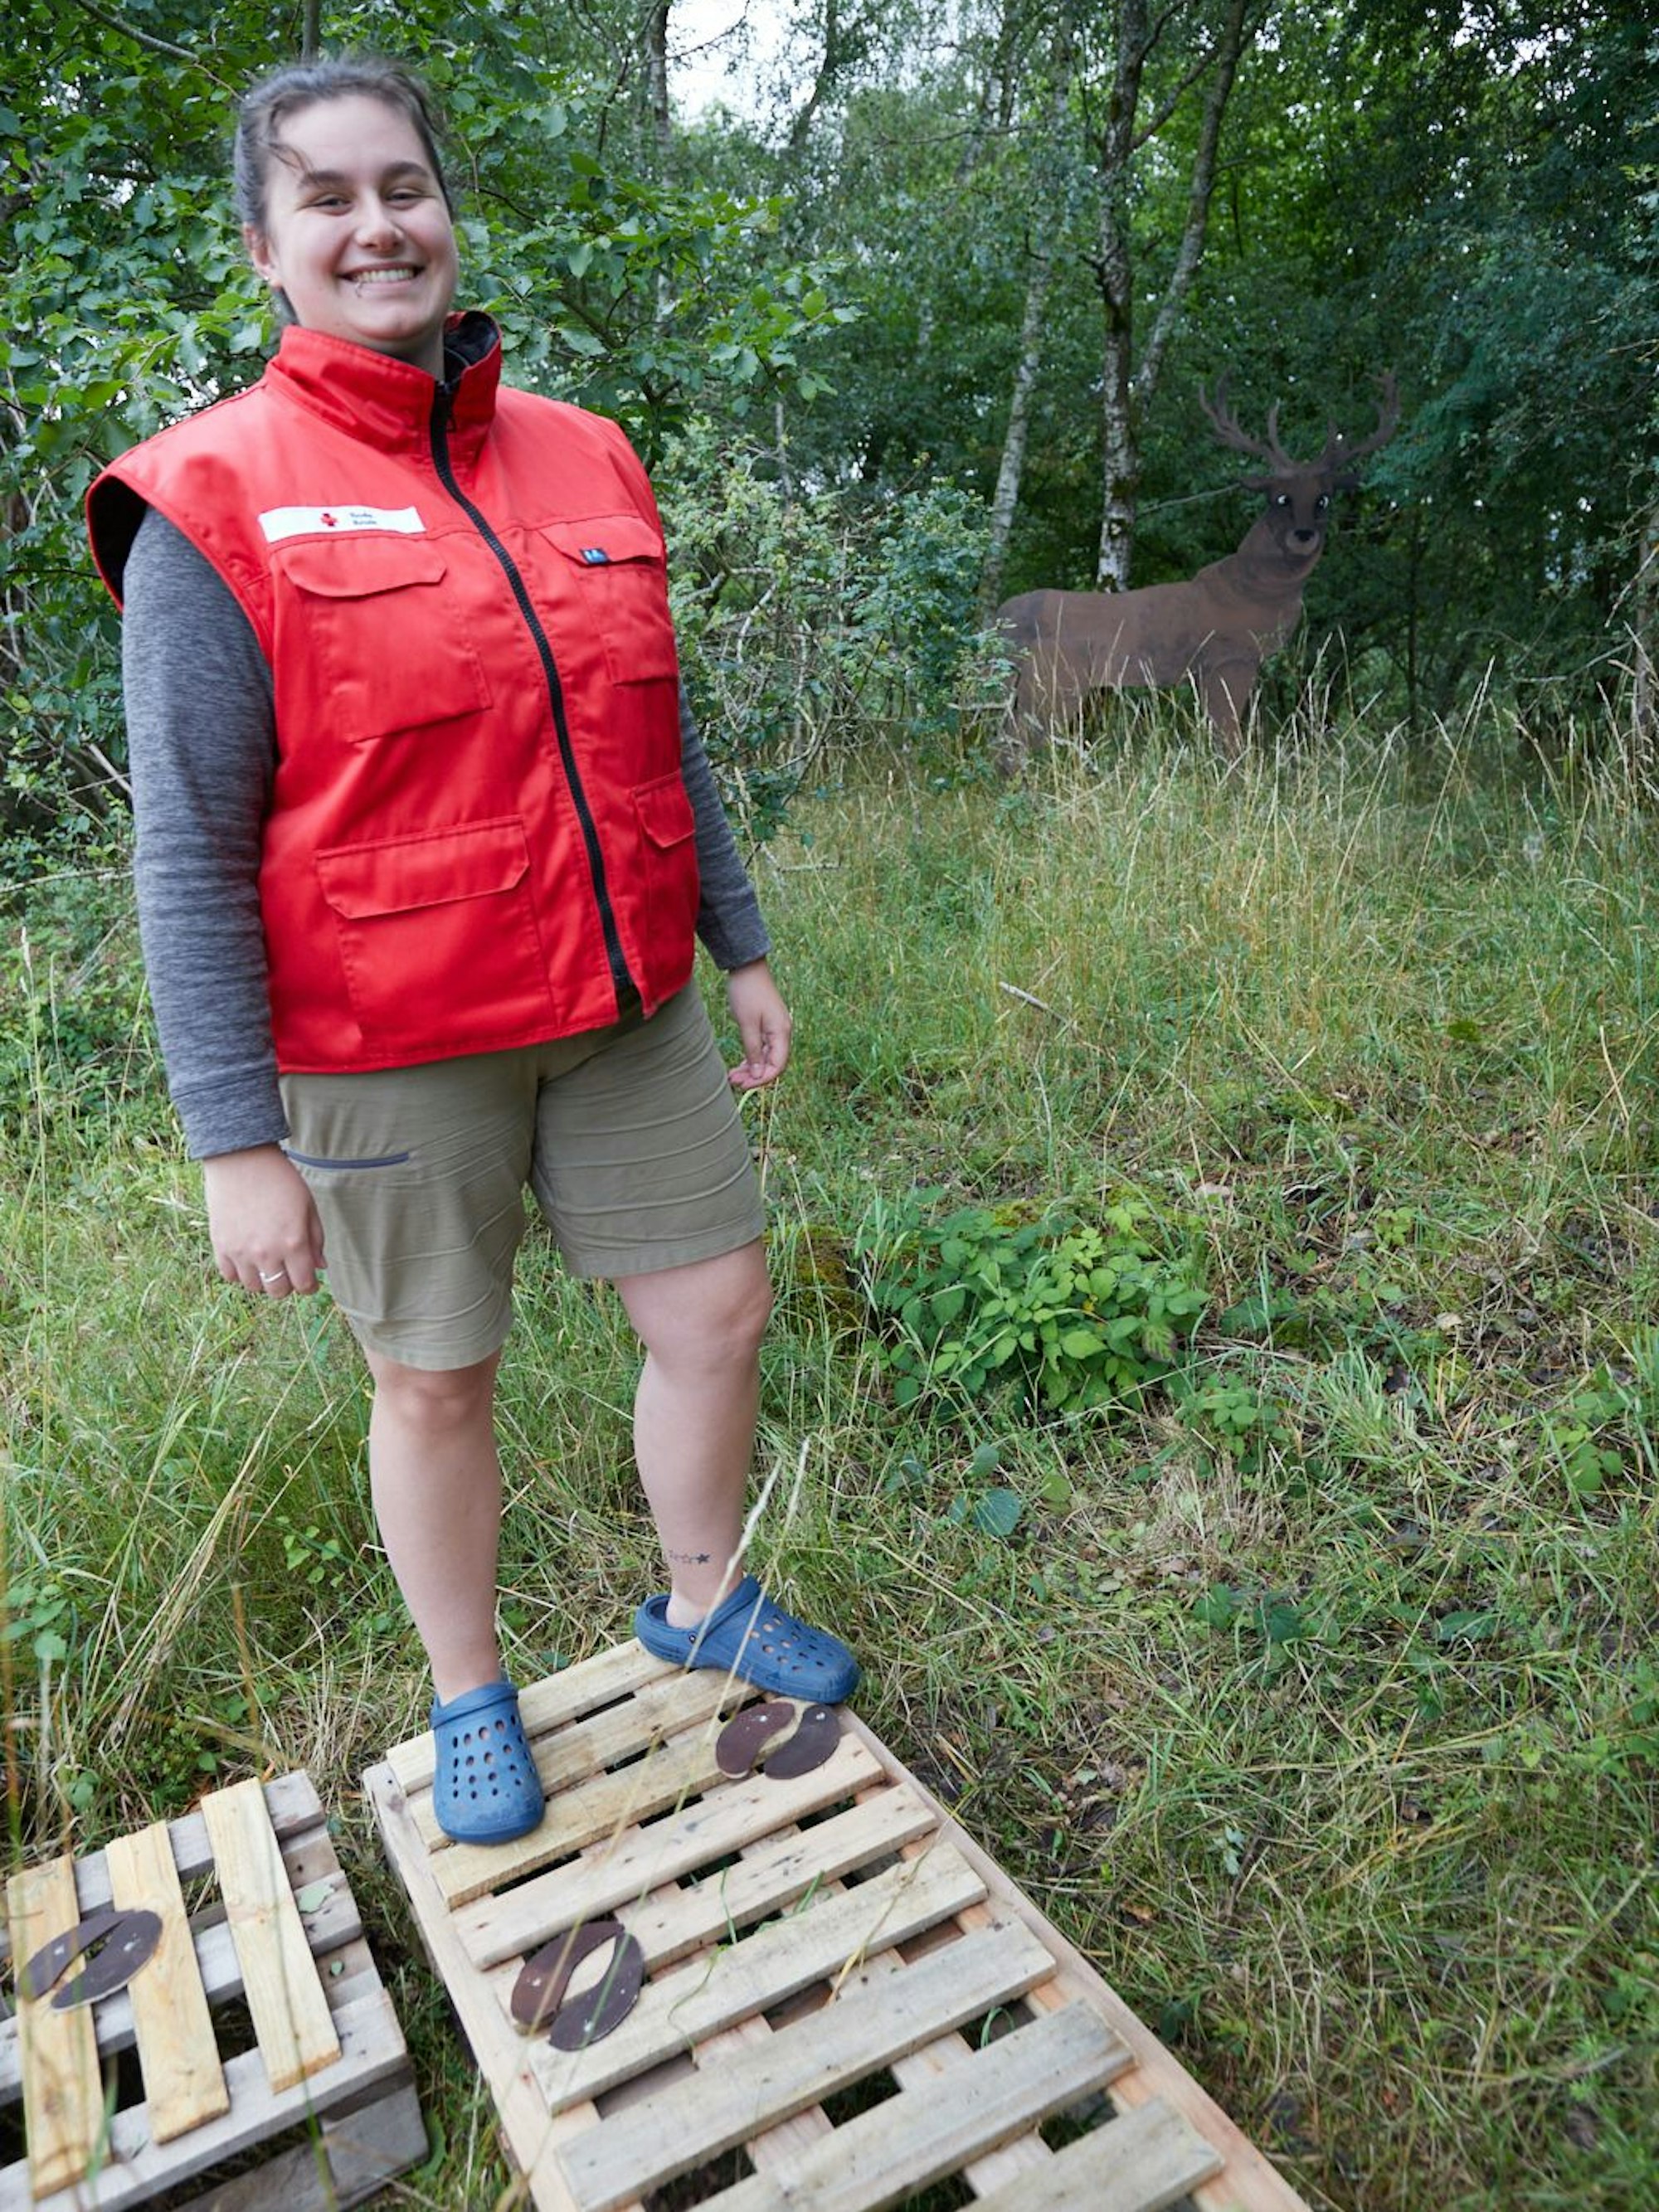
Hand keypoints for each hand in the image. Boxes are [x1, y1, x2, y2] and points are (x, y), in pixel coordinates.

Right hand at [201, 1145, 326, 1297]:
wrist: (242, 1161)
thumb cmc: (280, 1180)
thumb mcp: (308, 1206)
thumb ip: (316, 1240)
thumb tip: (320, 1267)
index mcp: (293, 1244)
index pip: (304, 1285)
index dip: (310, 1286)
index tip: (310, 1281)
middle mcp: (267, 1253)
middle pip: (278, 1292)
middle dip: (288, 1285)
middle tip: (289, 1271)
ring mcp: (240, 1252)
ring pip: (254, 1287)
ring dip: (264, 1280)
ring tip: (267, 1263)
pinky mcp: (221, 1246)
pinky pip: (230, 1276)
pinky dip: (240, 1273)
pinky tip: (248, 1259)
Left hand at [725, 959, 791, 1090]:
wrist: (746, 967)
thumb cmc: (747, 992)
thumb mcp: (747, 1024)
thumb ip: (753, 1050)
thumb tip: (757, 1073)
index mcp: (781, 1033)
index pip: (777, 1065)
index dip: (762, 1079)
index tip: (744, 1085)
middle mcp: (781, 1033)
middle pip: (772, 1063)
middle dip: (754, 1076)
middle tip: (734, 1082)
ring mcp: (774, 1029)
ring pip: (765, 1057)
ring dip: (751, 1068)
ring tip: (732, 1076)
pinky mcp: (766, 1026)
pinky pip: (761, 1048)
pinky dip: (750, 1058)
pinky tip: (738, 1065)